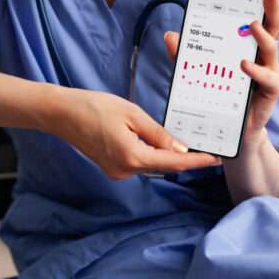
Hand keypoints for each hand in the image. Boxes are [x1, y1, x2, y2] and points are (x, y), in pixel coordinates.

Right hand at [57, 89, 220, 178]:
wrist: (61, 113)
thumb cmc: (93, 107)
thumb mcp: (131, 114)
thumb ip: (158, 133)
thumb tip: (180, 148)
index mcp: (133, 157)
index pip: (173, 162)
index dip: (197, 161)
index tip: (216, 159)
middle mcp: (125, 170)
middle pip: (163, 165)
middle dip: (183, 156)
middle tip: (206, 145)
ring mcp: (116, 170)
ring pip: (150, 163)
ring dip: (166, 154)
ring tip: (185, 141)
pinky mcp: (111, 166)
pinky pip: (138, 161)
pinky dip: (150, 153)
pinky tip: (158, 141)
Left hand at [163, 0, 278, 143]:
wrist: (230, 135)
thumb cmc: (218, 98)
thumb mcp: (196, 74)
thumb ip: (184, 55)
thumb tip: (170, 35)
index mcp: (248, 46)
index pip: (255, 14)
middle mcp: (263, 57)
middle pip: (272, 25)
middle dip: (270, 4)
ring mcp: (269, 74)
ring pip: (273, 50)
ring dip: (263, 35)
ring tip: (253, 24)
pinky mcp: (270, 94)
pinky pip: (269, 80)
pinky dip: (256, 71)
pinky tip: (244, 64)